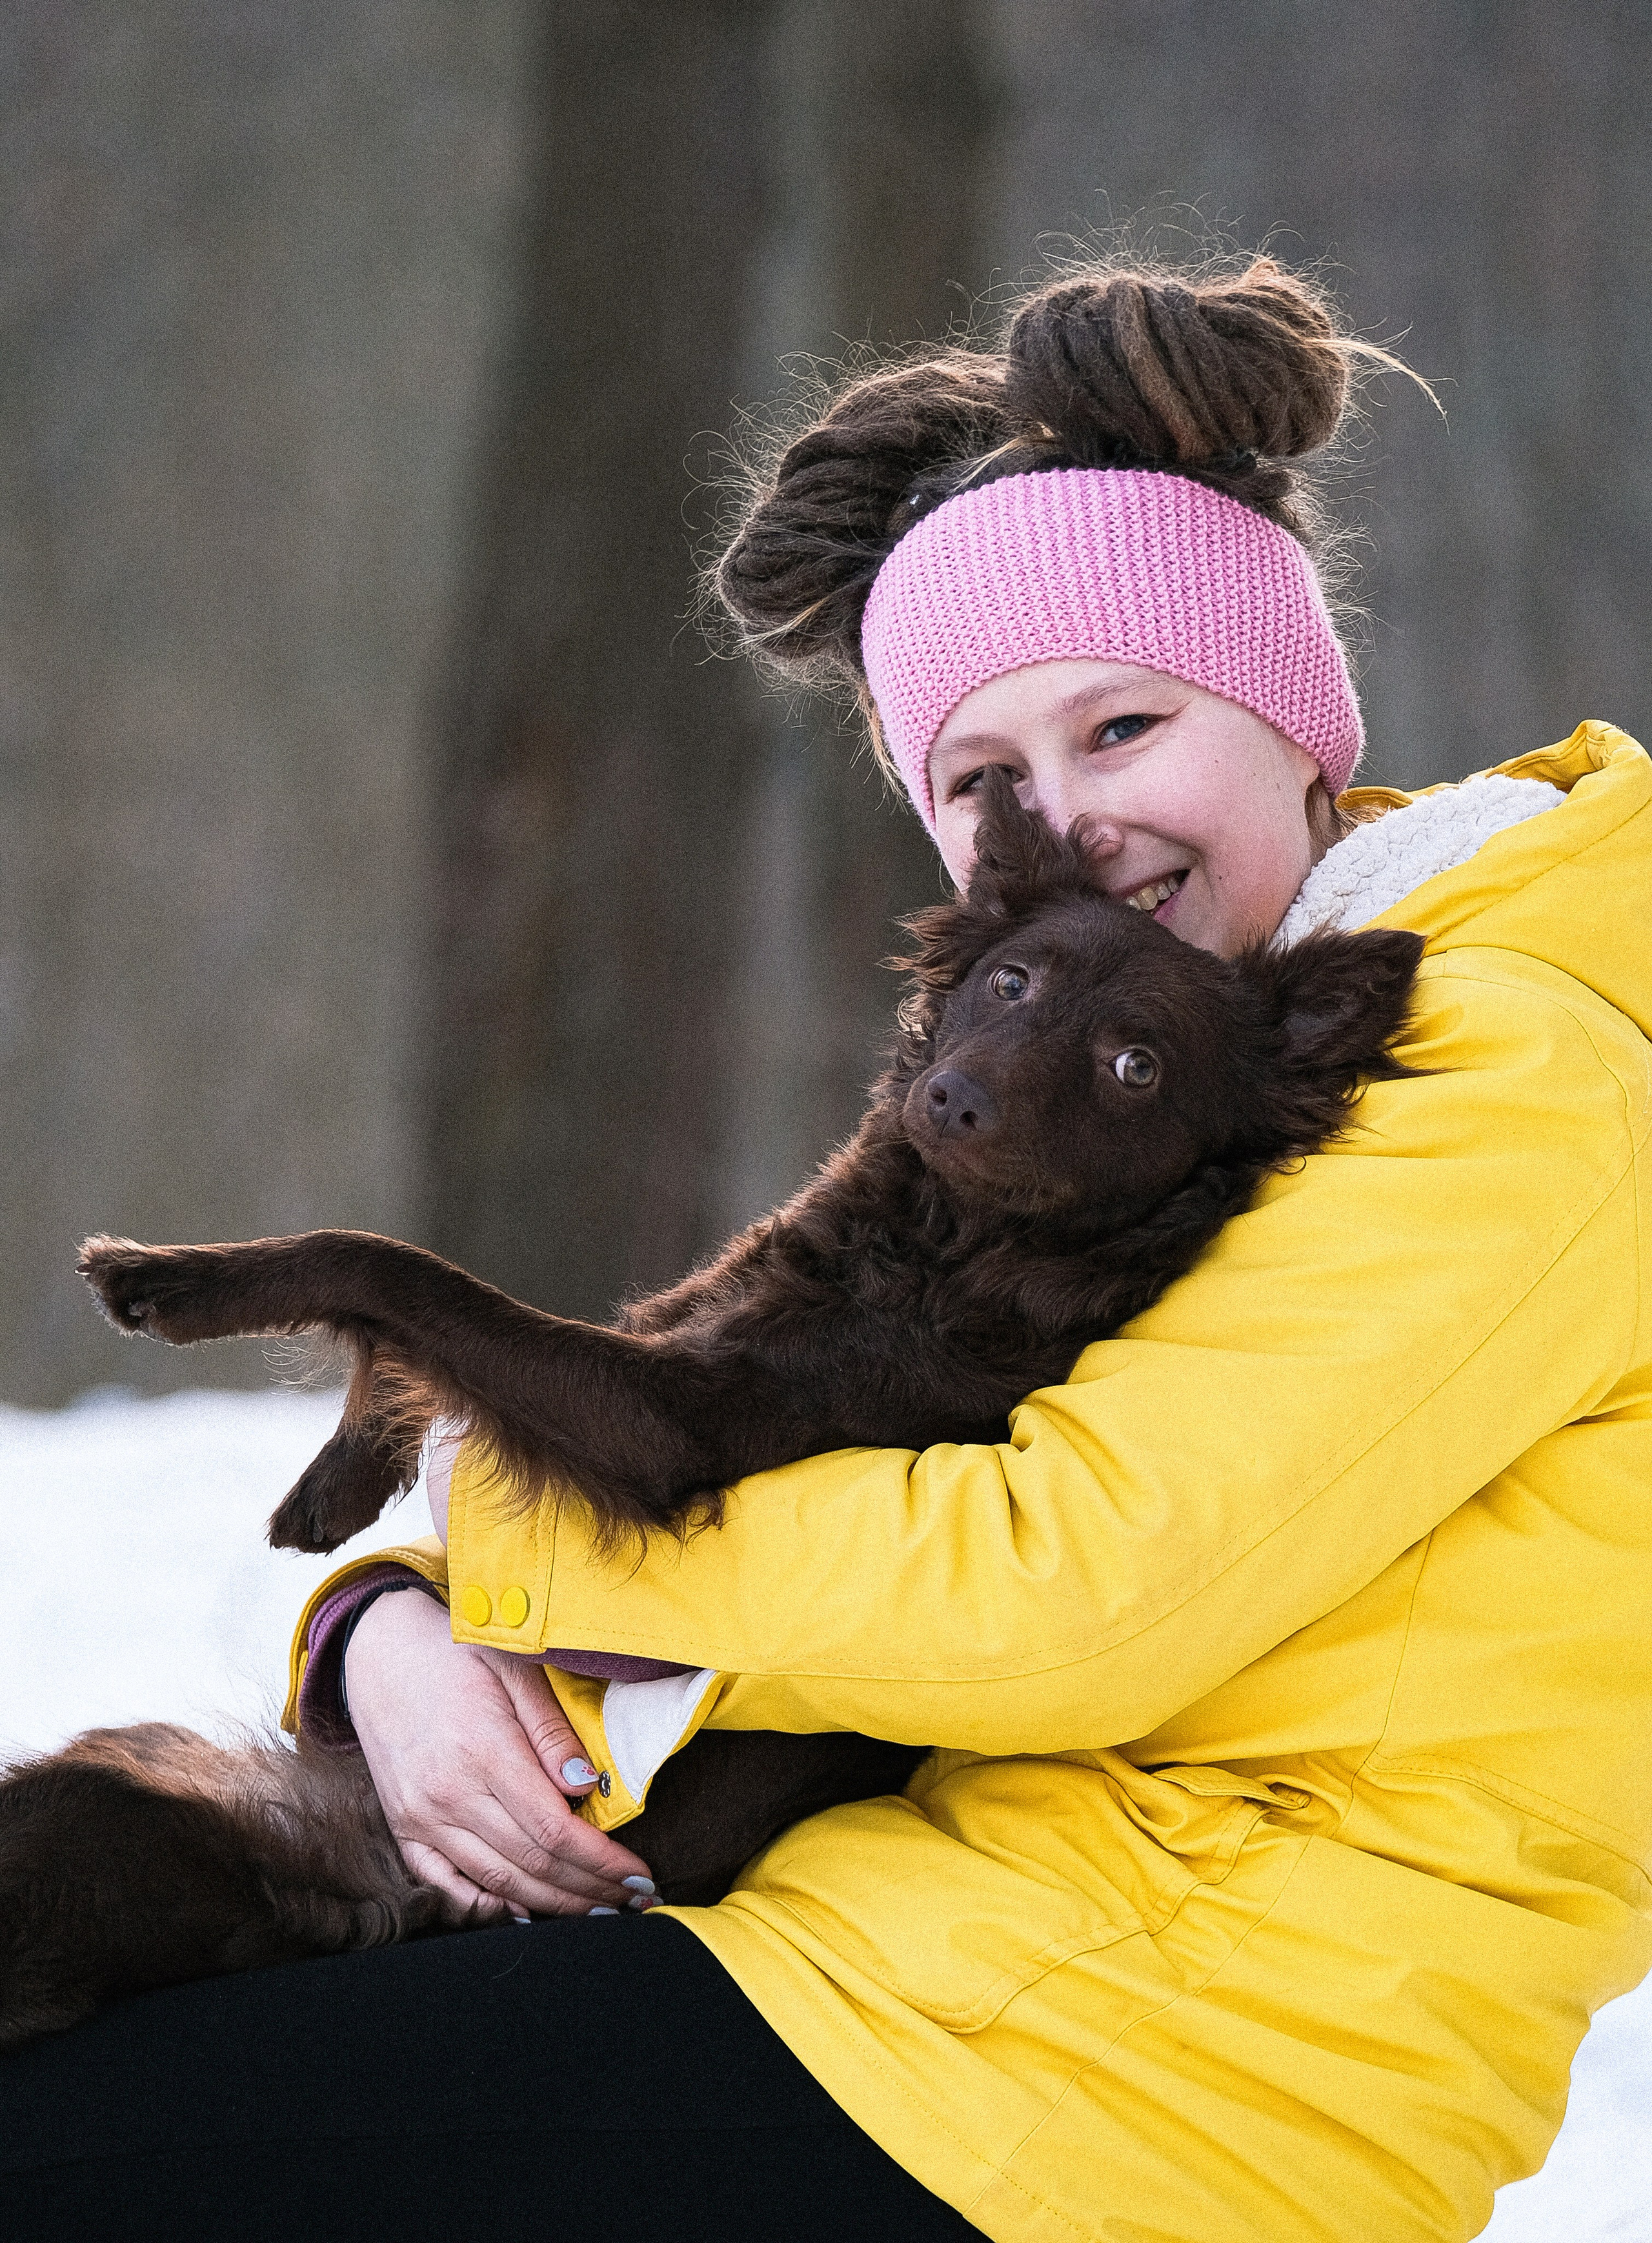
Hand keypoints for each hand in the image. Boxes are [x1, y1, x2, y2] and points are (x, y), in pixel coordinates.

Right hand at [344, 1585, 654, 1922]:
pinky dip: (485, 1906)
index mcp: (484, 1751)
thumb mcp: (514, 1668)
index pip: (555, 1829)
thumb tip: (585, 1784)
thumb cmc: (455, 1651)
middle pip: (532, 1864)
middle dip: (589, 1890)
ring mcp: (420, 1817)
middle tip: (634, 1901)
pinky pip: (443, 1884)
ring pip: (496, 1881)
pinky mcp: (402, 1827)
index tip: (640, 1877)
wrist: (379, 1649)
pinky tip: (524, 1912)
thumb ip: (551, 1730)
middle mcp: (448, 1794)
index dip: (602, 1862)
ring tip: (597, 1912)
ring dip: (552, 1905)